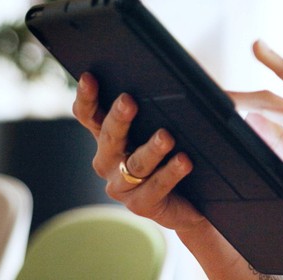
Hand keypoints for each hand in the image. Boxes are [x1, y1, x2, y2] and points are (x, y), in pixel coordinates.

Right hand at [71, 73, 208, 232]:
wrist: (195, 200)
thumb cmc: (180, 150)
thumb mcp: (173, 124)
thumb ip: (172, 104)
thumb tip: (186, 79)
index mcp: (110, 135)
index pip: (90, 114)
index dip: (87, 97)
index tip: (88, 77)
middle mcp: (109, 160)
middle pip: (109, 137)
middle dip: (118, 118)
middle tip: (128, 101)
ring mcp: (122, 186)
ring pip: (135, 163)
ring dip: (151, 149)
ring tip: (166, 136)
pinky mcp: (141, 205)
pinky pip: (156, 186)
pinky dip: (170, 173)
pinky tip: (184, 161)